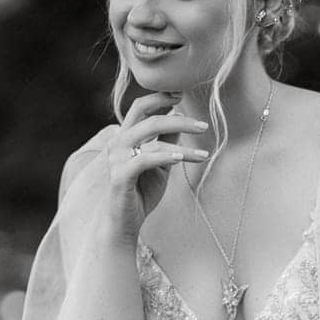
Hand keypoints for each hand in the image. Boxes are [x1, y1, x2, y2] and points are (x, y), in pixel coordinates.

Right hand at [105, 92, 209, 244]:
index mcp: (126, 137)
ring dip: (180, 141)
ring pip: (150, 136)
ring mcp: (116, 158)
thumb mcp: (161, 164)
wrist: (124, 224)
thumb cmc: (142, 193)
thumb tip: (180, 118)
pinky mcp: (120, 176)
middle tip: (203, 126)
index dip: (161, 97)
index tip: (182, 95)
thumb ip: (167, 142)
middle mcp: (118, 143)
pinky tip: (182, 158)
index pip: (140, 107)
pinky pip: (145, 159)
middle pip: (148, 116)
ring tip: (203, 154)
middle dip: (178, 118)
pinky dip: (165, 155)